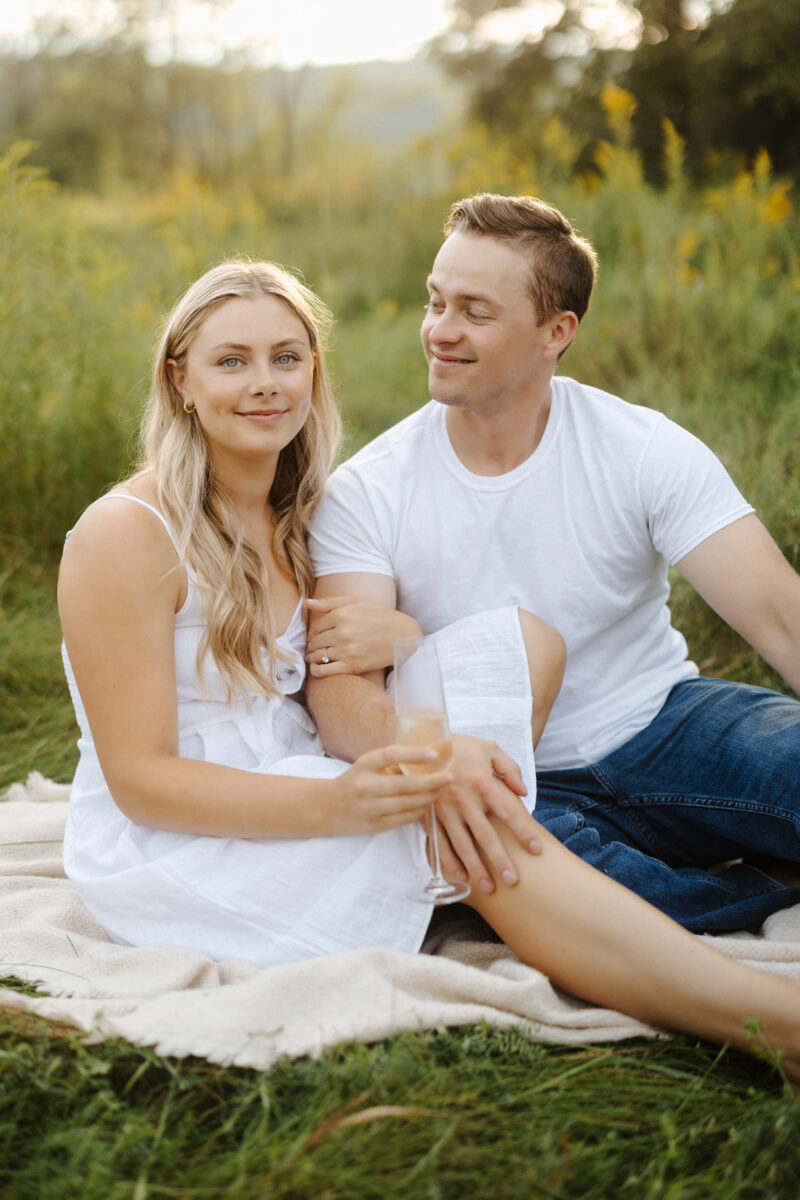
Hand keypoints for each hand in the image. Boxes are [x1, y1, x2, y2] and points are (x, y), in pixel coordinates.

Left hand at [306, 596, 420, 675]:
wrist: (403, 636)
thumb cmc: (381, 616)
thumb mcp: (358, 601)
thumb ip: (331, 602)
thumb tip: (307, 603)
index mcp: (343, 615)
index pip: (317, 626)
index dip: (313, 632)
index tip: (315, 636)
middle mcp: (343, 632)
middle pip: (316, 641)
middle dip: (312, 645)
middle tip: (312, 648)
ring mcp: (348, 650)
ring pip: (318, 655)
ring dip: (312, 657)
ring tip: (313, 657)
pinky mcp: (353, 666)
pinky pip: (324, 671)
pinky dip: (316, 671)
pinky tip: (315, 669)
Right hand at [326, 744, 452, 835]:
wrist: (326, 808)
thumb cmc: (354, 781)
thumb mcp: (367, 766)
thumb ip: (391, 764)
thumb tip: (426, 762)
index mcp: (363, 765)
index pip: (390, 755)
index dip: (413, 754)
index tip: (434, 754)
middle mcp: (365, 786)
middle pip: (404, 784)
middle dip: (431, 781)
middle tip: (449, 777)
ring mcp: (369, 808)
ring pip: (407, 804)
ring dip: (428, 797)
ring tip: (442, 790)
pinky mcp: (374, 825)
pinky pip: (403, 818)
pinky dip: (418, 811)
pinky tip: (427, 804)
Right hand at [433, 735, 540, 893]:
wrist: (419, 742)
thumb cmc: (458, 745)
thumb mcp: (488, 748)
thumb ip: (509, 768)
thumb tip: (523, 792)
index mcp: (482, 781)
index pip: (508, 812)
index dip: (523, 832)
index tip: (536, 850)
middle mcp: (464, 799)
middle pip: (486, 835)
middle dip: (500, 860)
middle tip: (513, 880)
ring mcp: (445, 809)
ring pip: (462, 845)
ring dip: (475, 868)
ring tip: (488, 888)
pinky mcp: (429, 815)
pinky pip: (439, 842)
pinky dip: (449, 862)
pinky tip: (460, 877)